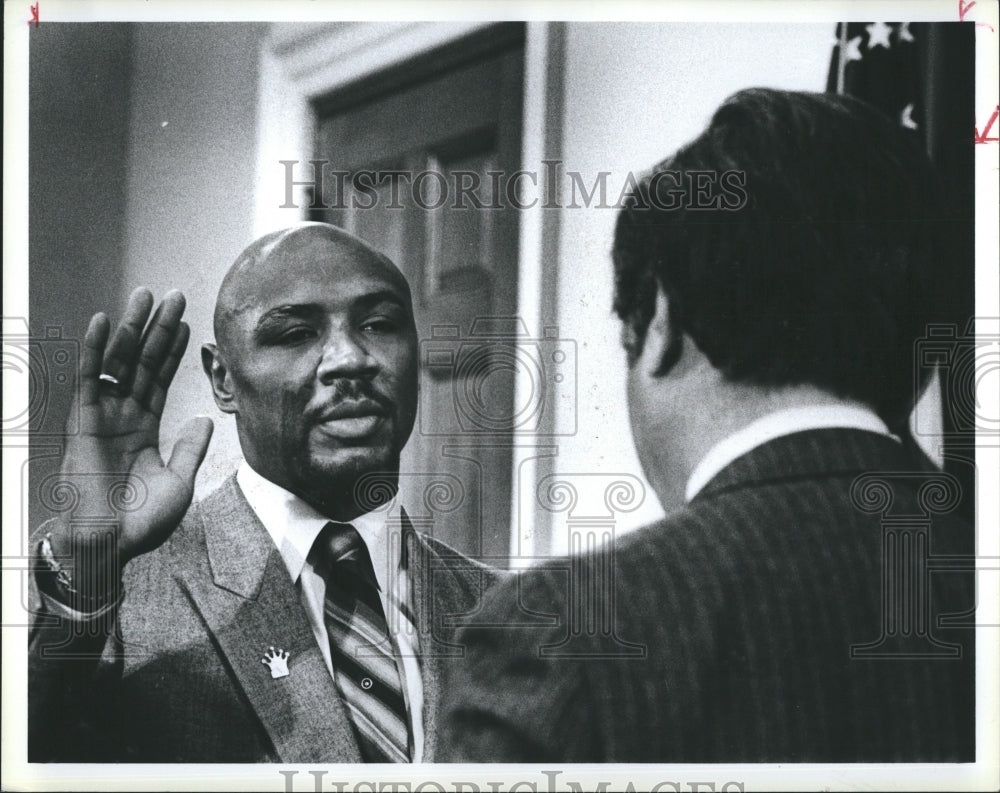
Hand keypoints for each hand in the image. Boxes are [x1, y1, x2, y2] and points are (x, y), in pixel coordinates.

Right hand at [52, 288, 212, 572]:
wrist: (110, 544)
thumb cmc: (141, 521)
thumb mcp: (179, 481)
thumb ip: (190, 447)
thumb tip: (206, 416)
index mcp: (144, 429)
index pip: (161, 380)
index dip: (173, 352)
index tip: (188, 323)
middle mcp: (123, 416)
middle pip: (143, 363)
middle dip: (158, 329)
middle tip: (171, 295)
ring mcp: (102, 416)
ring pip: (118, 362)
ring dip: (131, 329)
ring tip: (145, 296)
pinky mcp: (82, 421)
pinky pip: (87, 379)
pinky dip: (93, 349)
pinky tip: (102, 322)